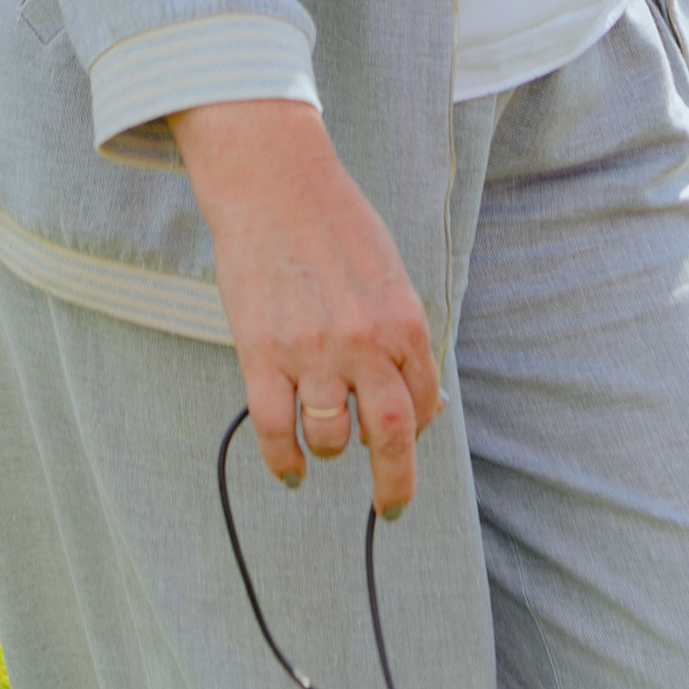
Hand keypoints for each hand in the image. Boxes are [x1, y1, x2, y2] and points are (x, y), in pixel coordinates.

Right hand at [170, 99, 441, 515]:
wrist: (273, 181)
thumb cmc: (335, 221)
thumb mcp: (389, 272)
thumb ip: (404, 334)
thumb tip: (426, 400)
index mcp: (404, 318)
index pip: (423, 401)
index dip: (416, 429)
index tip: (403, 442)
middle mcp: (365, 340)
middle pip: (391, 435)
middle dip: (396, 483)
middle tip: (391, 507)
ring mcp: (312, 350)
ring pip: (332, 438)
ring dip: (330, 450)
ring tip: (321, 443)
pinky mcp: (262, 354)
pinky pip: (276, 429)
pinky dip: (284, 461)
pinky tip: (289, 469)